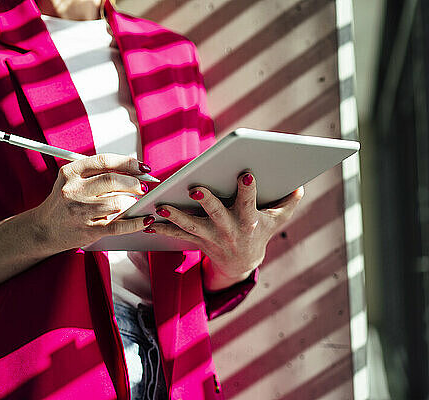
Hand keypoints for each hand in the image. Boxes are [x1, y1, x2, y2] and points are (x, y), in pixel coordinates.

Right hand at [33, 154, 155, 251]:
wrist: (44, 229)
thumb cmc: (63, 203)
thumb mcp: (72, 180)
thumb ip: (96, 173)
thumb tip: (132, 170)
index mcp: (71, 173)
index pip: (105, 161)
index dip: (128, 163)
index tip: (142, 167)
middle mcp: (73, 190)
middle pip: (112, 180)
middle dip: (134, 182)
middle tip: (142, 186)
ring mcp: (81, 211)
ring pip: (117, 202)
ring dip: (133, 201)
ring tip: (136, 202)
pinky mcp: (88, 230)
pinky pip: (118, 226)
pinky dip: (135, 223)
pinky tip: (144, 219)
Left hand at [144, 173, 303, 290]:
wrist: (242, 263)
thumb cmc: (260, 230)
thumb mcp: (278, 219)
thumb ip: (288, 202)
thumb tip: (300, 184)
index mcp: (249, 219)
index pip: (249, 201)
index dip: (248, 189)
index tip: (245, 173)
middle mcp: (229, 229)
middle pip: (216, 213)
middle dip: (207, 201)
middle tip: (195, 188)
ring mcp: (211, 237)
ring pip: (191, 225)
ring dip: (175, 216)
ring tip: (160, 206)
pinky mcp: (196, 241)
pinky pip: (177, 235)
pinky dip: (162, 229)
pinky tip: (147, 223)